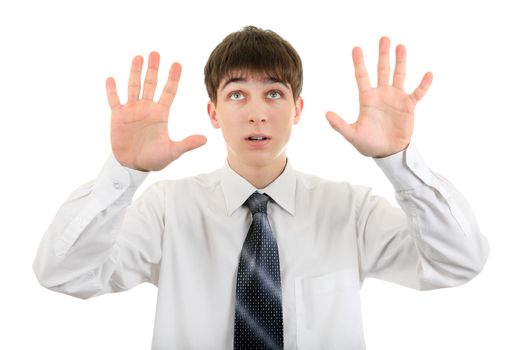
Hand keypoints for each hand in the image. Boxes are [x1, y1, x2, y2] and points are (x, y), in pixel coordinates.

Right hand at [106, 52, 206, 170]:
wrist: (134, 166)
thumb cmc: (154, 159)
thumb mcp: (172, 152)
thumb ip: (187, 144)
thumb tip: (205, 139)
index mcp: (161, 114)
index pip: (169, 91)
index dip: (173, 78)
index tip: (177, 64)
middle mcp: (147, 108)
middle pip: (151, 84)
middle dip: (153, 69)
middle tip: (155, 53)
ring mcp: (132, 111)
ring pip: (133, 87)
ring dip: (135, 72)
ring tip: (138, 57)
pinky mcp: (118, 117)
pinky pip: (114, 100)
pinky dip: (112, 90)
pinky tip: (111, 78)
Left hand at [326, 37, 432, 157]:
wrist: (387, 153)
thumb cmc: (368, 143)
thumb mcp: (352, 134)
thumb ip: (340, 124)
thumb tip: (326, 114)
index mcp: (367, 98)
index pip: (362, 77)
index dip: (359, 63)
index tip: (356, 48)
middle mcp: (381, 94)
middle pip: (382, 70)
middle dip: (383, 54)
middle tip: (384, 38)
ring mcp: (396, 98)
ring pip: (399, 75)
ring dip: (400, 61)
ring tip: (401, 46)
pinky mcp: (408, 106)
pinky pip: (417, 92)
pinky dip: (423, 84)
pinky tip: (428, 74)